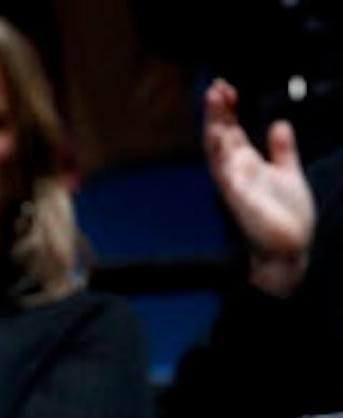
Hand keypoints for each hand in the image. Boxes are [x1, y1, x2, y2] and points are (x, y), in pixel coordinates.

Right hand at [203, 78, 313, 296]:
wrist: (289, 246)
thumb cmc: (287, 216)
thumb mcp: (289, 173)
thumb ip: (283, 150)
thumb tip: (279, 124)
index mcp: (248, 164)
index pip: (232, 131)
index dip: (228, 109)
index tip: (226, 88)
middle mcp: (237, 171)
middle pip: (221, 135)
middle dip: (217, 111)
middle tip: (215, 86)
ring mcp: (234, 183)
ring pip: (217, 149)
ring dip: (214, 125)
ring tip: (213, 100)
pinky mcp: (237, 195)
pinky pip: (223, 171)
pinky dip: (219, 152)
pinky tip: (218, 134)